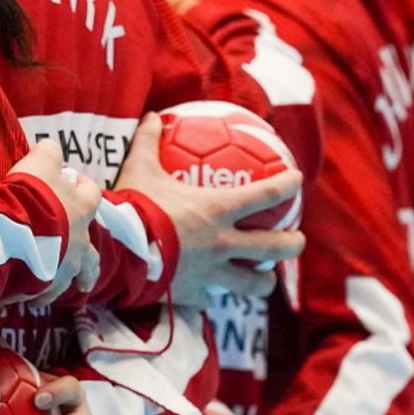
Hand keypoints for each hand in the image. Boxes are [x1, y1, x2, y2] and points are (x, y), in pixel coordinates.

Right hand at [8, 140, 104, 305]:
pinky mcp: (46, 286)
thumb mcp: (40, 162)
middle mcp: (81, 242)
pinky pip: (44, 293)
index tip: (75, 183)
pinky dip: (37, 293)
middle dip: (89, 261)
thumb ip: (48, 153)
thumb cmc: (32, 195)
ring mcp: (66, 267)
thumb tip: (51, 147)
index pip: (92, 195)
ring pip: (71, 279)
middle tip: (85, 267)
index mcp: (82, 208)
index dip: (85, 187)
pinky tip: (27, 296)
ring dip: (65, 282)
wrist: (17, 231)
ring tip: (55, 290)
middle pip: (92, 255)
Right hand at [116, 113, 304, 305]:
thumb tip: (152, 116)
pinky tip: (212, 295)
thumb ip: (149, 142)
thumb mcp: (140, 169)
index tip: (298, 180)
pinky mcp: (191, 293)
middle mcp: (222, 242)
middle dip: (293, 244)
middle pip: (273, 247)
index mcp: (217, 210)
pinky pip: (209, 298)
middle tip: (296, 239)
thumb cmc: (133, 208)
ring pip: (251, 283)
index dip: (287, 186)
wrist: (116, 252)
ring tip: (267, 279)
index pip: (266, 195)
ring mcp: (210, 272)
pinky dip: (212, 296)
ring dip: (263, 281)